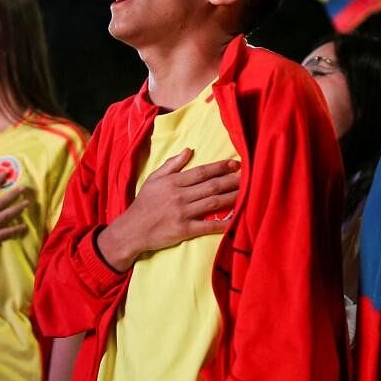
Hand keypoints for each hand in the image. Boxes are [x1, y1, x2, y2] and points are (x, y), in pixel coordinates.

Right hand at [97, 149, 240, 270]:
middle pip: (211, 186)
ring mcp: (183, 213)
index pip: (201, 172)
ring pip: (213, 203)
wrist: (131, 230)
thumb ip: (172, 164)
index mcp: (173, 182)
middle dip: (232, 180)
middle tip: (249, 176)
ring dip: (232, 197)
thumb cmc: (144, 204)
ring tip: (248, 192)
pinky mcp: (184, 230)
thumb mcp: (154, 179)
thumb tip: (189, 150)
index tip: (235, 163)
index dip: (220, 167)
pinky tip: (236, 219)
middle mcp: (180, 196)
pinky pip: (208, 226)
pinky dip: (223, 223)